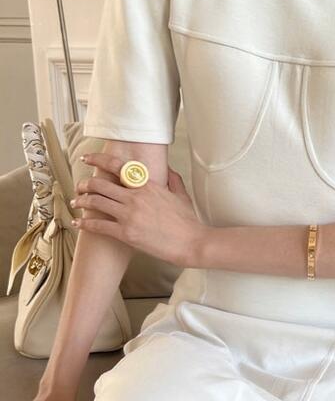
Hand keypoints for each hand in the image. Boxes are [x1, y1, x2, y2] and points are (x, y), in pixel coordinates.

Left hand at [71, 152, 204, 266]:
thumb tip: (167, 167)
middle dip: (85, 184)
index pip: (117, 166)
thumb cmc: (187, 221)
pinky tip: (78, 223)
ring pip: (95, 202)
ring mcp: (129, 215)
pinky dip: (85, 224)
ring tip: (77, 203)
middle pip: (100, 184)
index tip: (87, 158)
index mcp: (148, 185)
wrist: (191, 242)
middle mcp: (135, 197)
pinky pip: (98, 226)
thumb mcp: (181, 195)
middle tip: (80, 186)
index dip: (98, 160)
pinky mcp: (125, 233)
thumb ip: (172, 178)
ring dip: (82, 201)